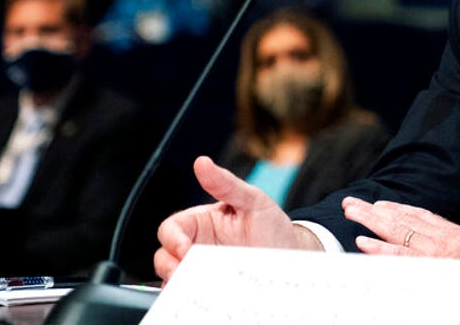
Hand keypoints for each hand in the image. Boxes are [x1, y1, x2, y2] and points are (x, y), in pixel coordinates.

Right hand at [153, 156, 321, 280]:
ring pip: (174, 279)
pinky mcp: (212, 289)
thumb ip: (227, 183)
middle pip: (165, 256)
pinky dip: (193, 297)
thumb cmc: (272, 226)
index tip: (186, 249)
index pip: (171, 229)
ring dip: (179, 283)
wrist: (294, 256)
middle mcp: (198, 247)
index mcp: (201, 223)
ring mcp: (204, 270)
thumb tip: (202, 163)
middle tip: (185, 273)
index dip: (173, 239)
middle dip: (169, 265)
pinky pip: (193, 296)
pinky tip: (206, 295)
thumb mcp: (254, 200)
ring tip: (195, 286)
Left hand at [342, 198, 459, 302]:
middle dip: (376, 211)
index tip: (382, 204)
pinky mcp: (430, 261)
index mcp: (453, 233)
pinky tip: (363, 242)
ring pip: (396, 230)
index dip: (399, 210)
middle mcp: (439, 237)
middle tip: (353, 202)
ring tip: (351, 212)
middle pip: (402, 219)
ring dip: (371, 221)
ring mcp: (433, 249)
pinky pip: (400, 254)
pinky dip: (380, 248)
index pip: (420, 216)